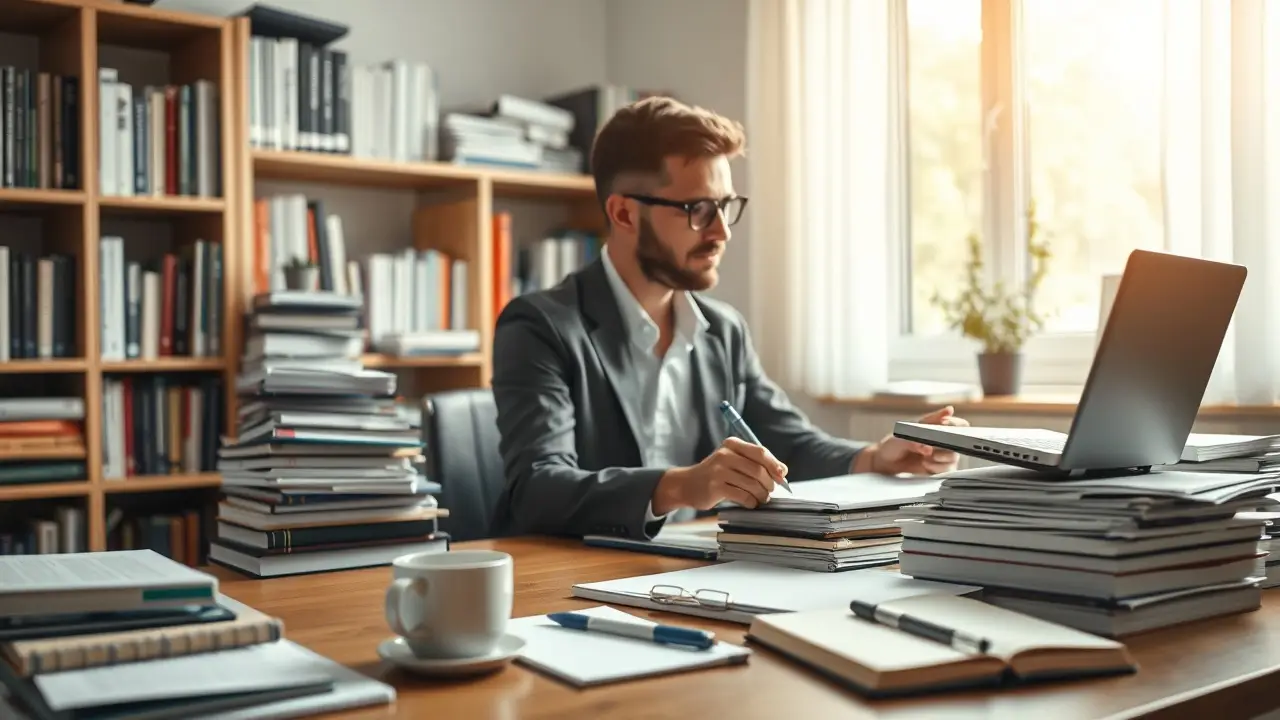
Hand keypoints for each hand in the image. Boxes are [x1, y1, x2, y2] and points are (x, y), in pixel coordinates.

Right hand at [653, 438, 787, 512]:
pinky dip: (751, 502)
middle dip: (769, 483)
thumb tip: (782, 471)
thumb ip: (755, 462)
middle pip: (758, 469)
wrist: (687, 484)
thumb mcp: (732, 461)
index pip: (760, 452)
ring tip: (761, 498)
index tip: (781, 476)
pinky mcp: (715, 488)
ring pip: (752, 484)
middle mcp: (725, 455)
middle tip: (769, 491)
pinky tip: (750, 503)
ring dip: (761, 495)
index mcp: (732, 444)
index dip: (774, 465)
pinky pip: (742, 496)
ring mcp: (719, 471)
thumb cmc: (716, 474)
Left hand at [858, 406, 968, 475]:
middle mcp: (940, 440)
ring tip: (925, 458)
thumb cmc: (893, 445)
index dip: (955, 424)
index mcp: (934, 427)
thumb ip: (915, 439)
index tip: (948, 427)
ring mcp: (941, 454)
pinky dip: (938, 469)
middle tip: (932, 449)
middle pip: (958, 442)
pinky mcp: (938, 468)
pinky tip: (926, 466)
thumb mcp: (901, 436)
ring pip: (954, 457)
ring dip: (941, 458)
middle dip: (946, 446)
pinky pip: (948, 470)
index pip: (954, 423)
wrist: (885, 463)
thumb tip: (928, 447)